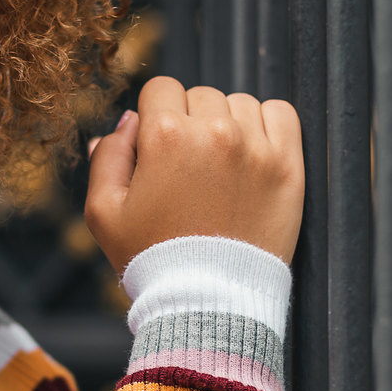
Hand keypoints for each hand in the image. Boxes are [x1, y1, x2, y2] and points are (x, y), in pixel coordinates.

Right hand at [85, 77, 304, 272]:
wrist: (207, 300)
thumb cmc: (152, 258)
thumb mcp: (104, 213)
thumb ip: (107, 157)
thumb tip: (126, 121)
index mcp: (164, 136)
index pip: (161, 90)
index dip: (155, 118)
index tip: (159, 150)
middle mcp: (213, 132)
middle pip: (200, 96)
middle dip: (190, 122)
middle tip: (188, 169)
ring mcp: (255, 147)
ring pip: (239, 103)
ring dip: (228, 124)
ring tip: (220, 169)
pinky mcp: (288, 165)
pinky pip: (281, 114)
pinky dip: (267, 125)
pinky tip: (252, 155)